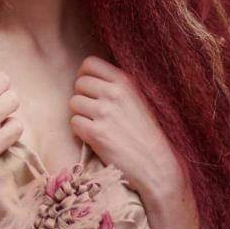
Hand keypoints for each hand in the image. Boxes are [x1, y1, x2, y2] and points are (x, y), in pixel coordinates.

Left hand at [68, 55, 185, 202]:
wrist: (156, 165)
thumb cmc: (146, 133)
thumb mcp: (137, 99)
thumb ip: (116, 86)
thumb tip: (88, 75)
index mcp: (125, 82)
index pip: (89, 63)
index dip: (85, 75)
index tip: (90, 89)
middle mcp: (114, 93)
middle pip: (79, 83)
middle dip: (82, 96)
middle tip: (93, 112)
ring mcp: (104, 113)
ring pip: (73, 102)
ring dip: (80, 114)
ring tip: (95, 125)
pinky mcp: (96, 133)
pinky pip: (74, 122)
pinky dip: (80, 131)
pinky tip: (94, 137)